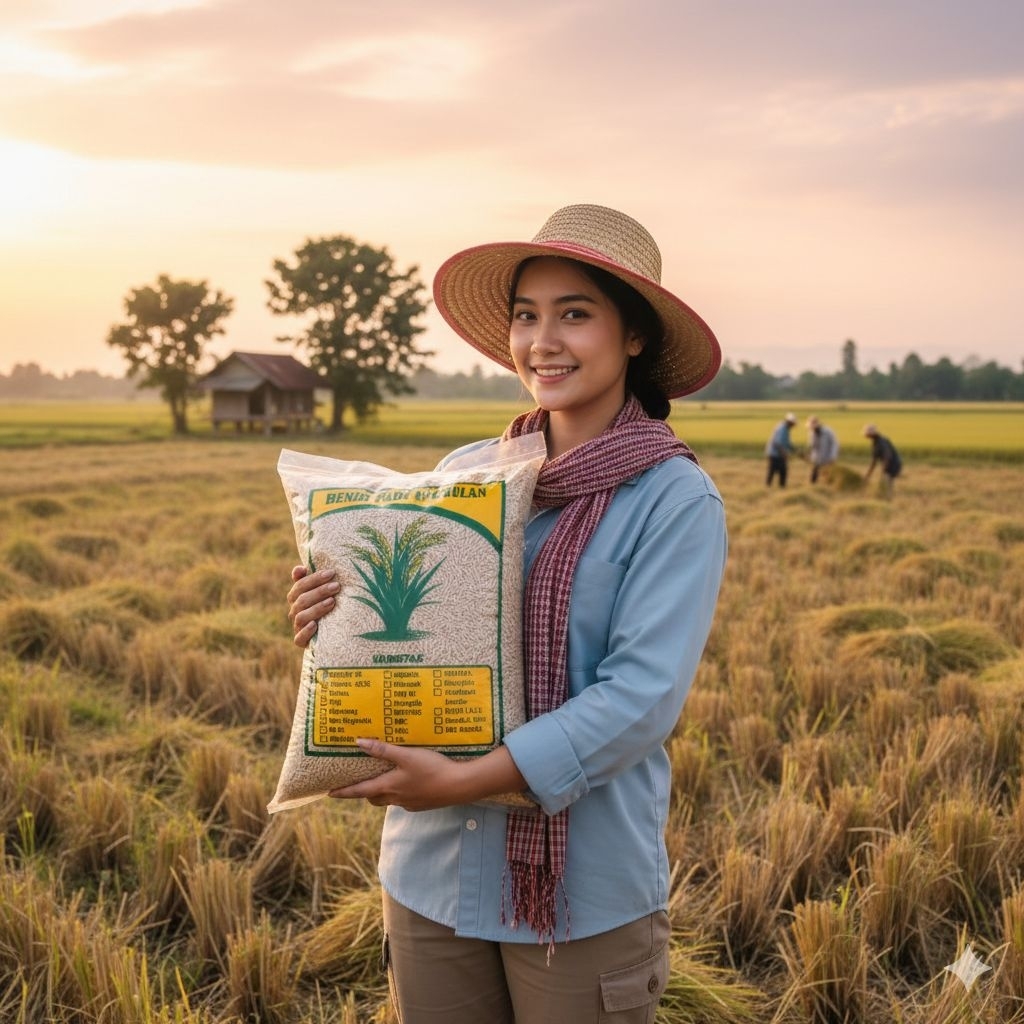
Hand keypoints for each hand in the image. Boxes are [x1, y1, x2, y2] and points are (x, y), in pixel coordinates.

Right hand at [287, 565, 338, 646]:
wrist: (330, 633)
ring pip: (301, 617)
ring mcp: (297, 626)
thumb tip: (299, 569)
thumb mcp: (320, 590)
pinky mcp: (301, 642)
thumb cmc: (326, 604)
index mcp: (296, 596)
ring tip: (332, 602)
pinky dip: (306, 632)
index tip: (331, 573)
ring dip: (317, 608)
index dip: (315, 578)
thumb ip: (310, 579)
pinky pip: (299, 638)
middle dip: (320, 591)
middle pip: (302, 600)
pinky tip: (315, 625)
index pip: (300, 585)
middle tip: (337, 586)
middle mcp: (295, 611)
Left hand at [329, 738, 527, 810]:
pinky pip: (405, 799)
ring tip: (385, 779)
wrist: (459, 786)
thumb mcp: (407, 755)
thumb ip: (383, 750)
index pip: (360, 790)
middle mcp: (397, 798)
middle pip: (374, 797)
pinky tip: (411, 782)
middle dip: (365, 792)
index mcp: (389, 786)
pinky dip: (401, 792)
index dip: (344, 791)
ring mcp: (410, 803)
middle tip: (359, 783)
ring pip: (390, 799)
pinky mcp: (423, 804)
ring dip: (384, 791)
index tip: (329, 793)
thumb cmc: (432, 769)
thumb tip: (359, 743)